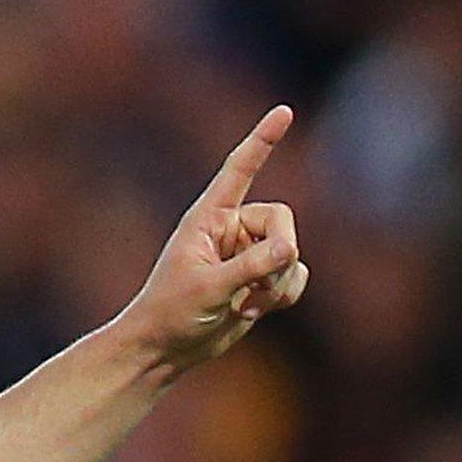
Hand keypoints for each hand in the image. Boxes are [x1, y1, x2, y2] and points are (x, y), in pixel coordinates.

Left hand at [121, 105, 310, 372]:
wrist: (165, 349)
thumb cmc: (170, 313)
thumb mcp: (207, 288)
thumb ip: (250, 266)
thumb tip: (289, 250)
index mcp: (208, 218)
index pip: (239, 170)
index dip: (262, 140)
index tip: (284, 112)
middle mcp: (231, 229)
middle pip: (282, 219)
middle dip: (280, 253)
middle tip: (256, 284)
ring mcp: (248, 254)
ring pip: (292, 252)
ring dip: (278, 283)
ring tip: (247, 303)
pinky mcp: (261, 279)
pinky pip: (296, 275)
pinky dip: (284, 294)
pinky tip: (256, 311)